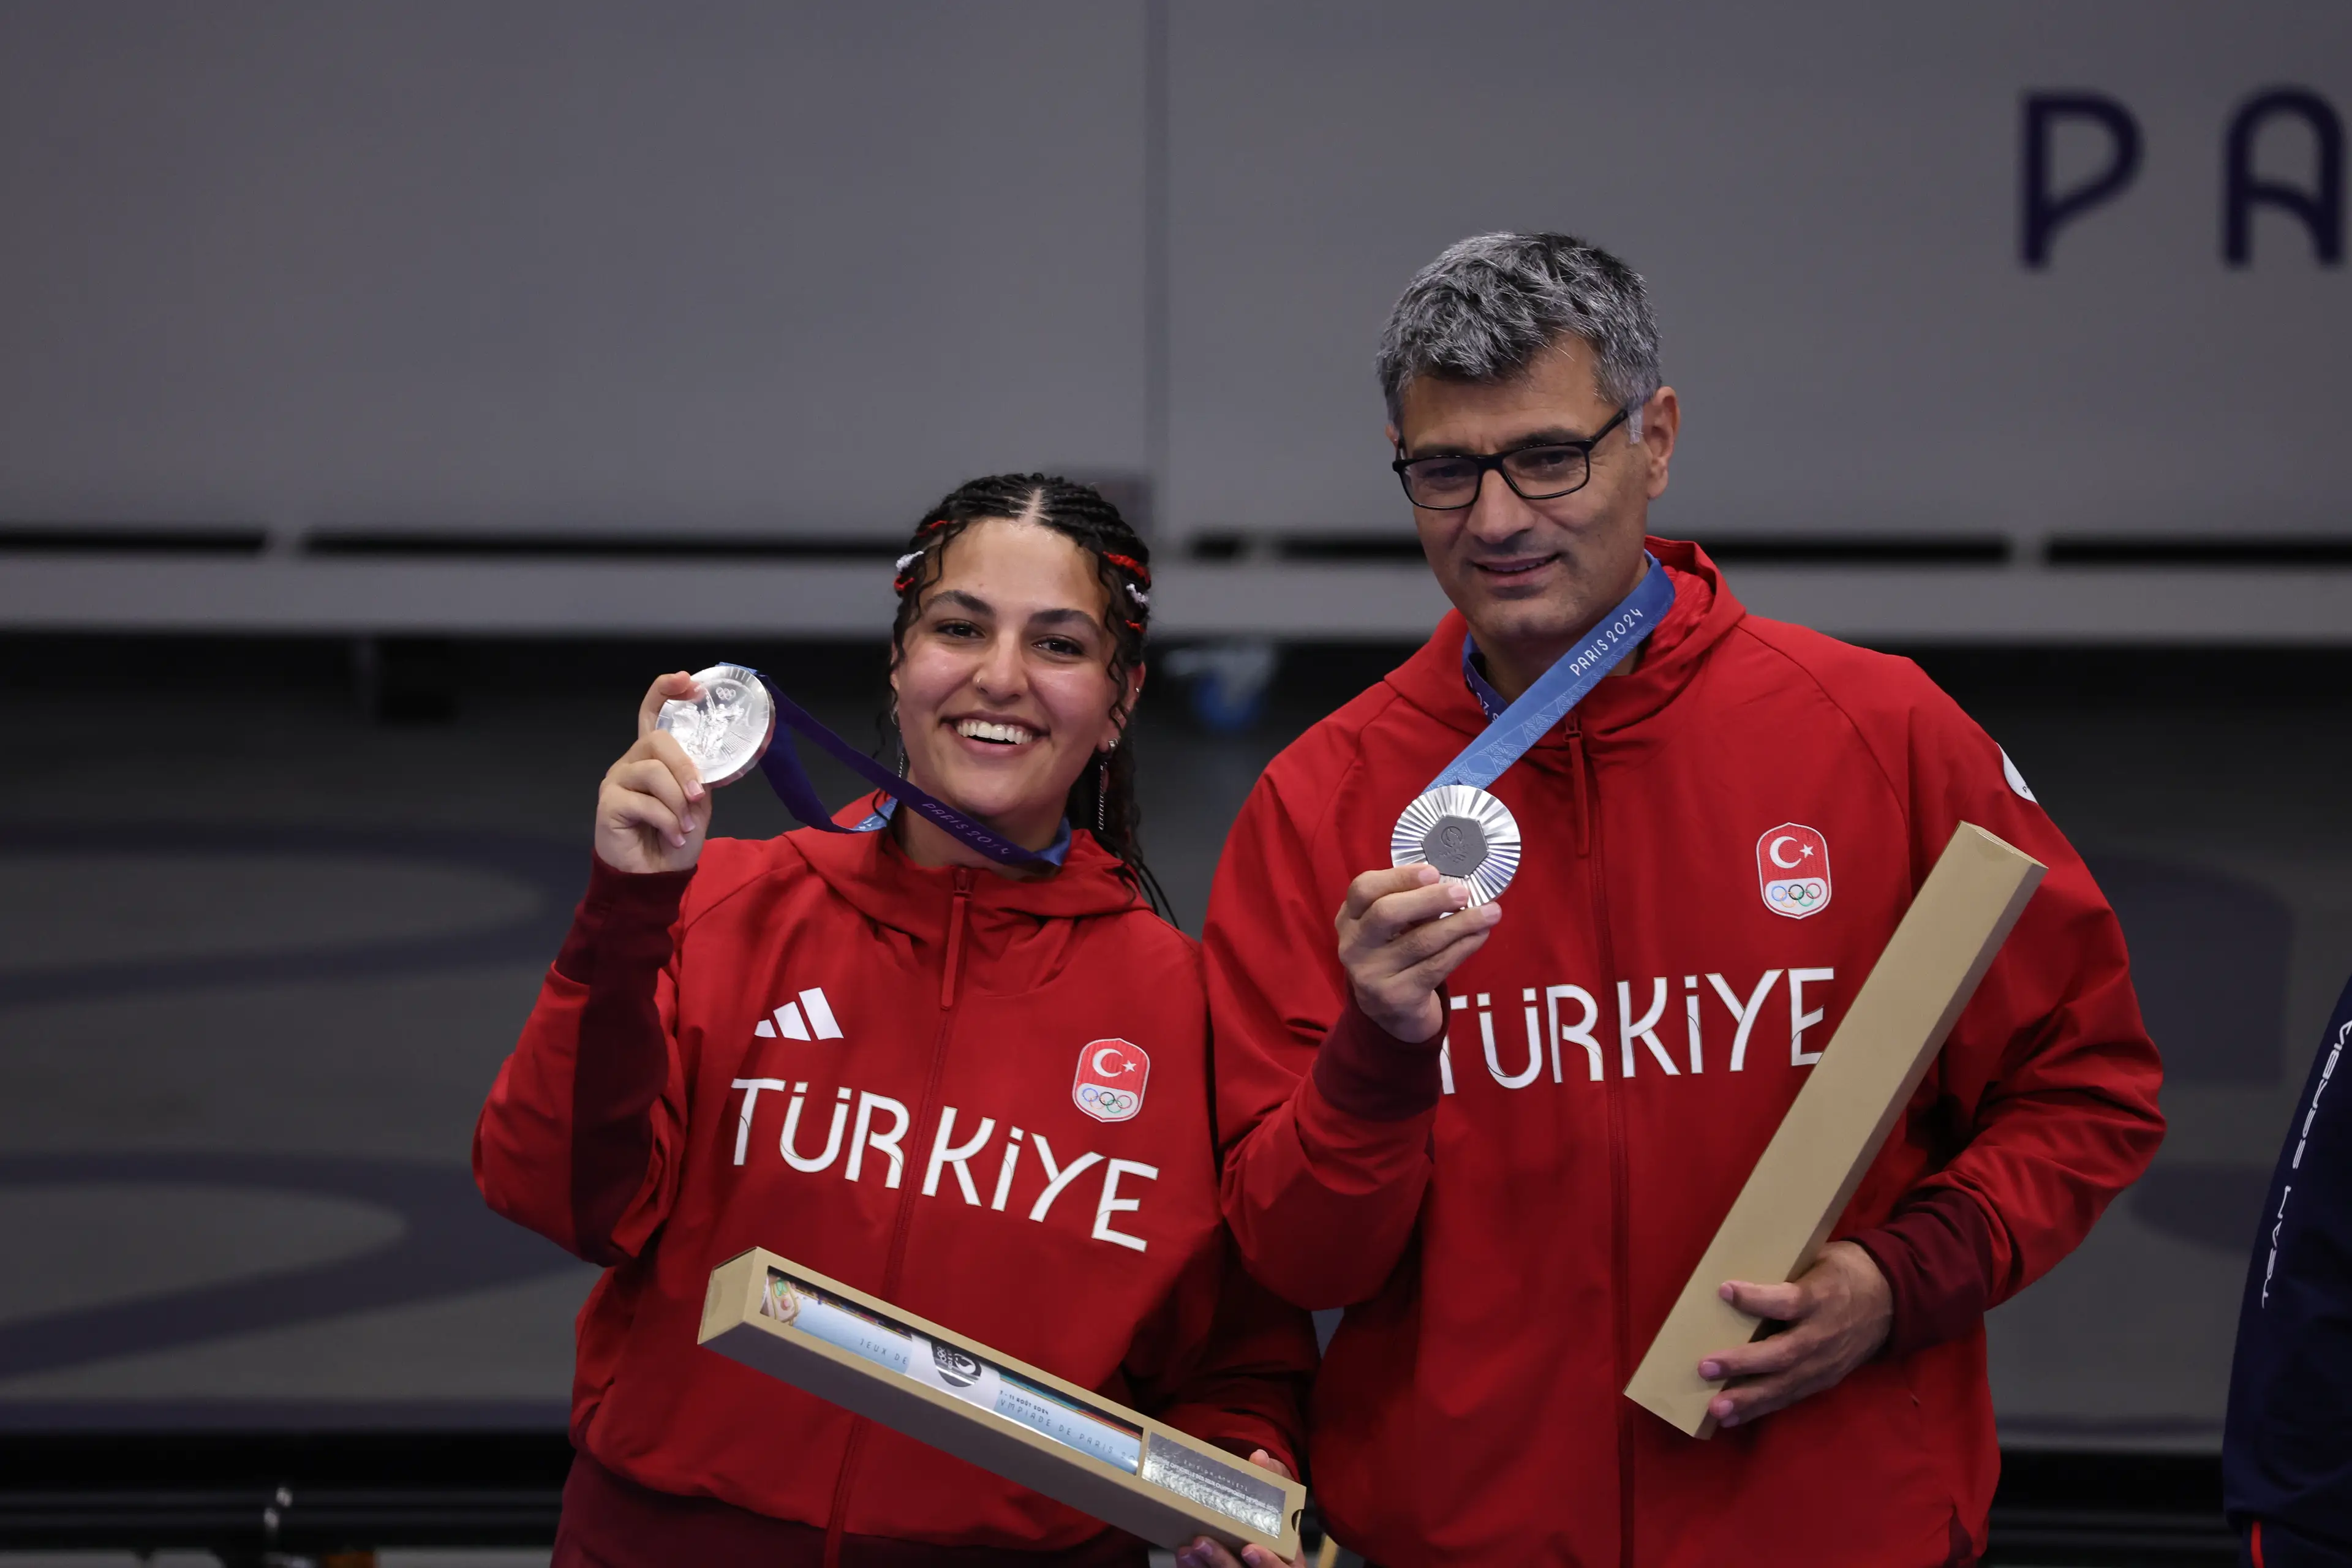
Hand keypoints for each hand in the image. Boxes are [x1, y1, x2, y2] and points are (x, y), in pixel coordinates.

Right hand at [593, 672, 711, 874]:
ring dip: (677, 801)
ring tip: (686, 826)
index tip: (689, 681)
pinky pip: (644, 802)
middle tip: (698, 795)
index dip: (666, 691)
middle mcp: (631, 762)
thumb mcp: (697, 805)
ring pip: (652, 771)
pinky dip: (667, 821)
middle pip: (657, 739)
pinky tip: (673, 836)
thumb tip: (704, 768)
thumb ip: (698, 778)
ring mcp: (616, 780)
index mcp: (653, 758)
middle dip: (684, 766)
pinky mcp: (607, 803)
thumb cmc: (675, 839)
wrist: (654, 878)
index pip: (651, 713)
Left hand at [1176, 1450, 1301, 1567]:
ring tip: (1185, 1548)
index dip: (1267, 1563)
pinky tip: (1183, 1557)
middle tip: (1201, 1541)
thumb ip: (1274, 1478)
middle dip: (1222, 1561)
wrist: (1262, 1538)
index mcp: (1287, 1561)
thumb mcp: (1280, 1499)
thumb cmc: (1273, 1519)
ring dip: (1202, 1566)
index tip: (1249, 1549)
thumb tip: (1259, 1457)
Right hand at [1335, 864, 1500, 1041]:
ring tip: (1490, 912)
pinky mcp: (1396, 997)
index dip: (1399, 877)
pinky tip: (1480, 935)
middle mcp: (1353, 946)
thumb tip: (1454, 884)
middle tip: (1463, 892)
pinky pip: (1436, 966)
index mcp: (1349, 918)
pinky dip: (1463, 947)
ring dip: (1460, 924)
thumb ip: (1409, 904)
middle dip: (1430, 899)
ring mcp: (1372, 974)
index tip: (1434, 872)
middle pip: (1386, 913)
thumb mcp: (1389, 927)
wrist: (1390, 1010)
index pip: (1363, 889)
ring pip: (1420, 942)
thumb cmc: (1395, 952)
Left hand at [1698, 1240, 1892, 1428]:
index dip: (1755, 1298)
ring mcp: (1825, 1363)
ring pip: (1785, 1384)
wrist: (1891, 1299)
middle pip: (1782, 1353)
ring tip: (1716, 1408)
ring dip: (1748, 1398)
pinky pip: (1790, 1396)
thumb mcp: (1818, 1260)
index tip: (1723, 1290)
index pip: (1786, 1301)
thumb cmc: (1842, 1273)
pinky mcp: (1824, 1380)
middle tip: (1705, 1367)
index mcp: (1821, 1298)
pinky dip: (1761, 1408)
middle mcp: (1822, 1334)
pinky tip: (1733, 1417)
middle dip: (1743, 1363)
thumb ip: (1783, 1272)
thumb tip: (1733, 1274)